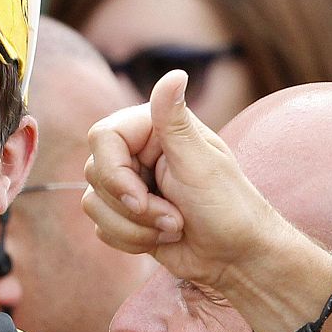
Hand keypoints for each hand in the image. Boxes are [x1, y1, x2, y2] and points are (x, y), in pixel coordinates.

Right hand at [82, 71, 289, 290]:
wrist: (238, 258)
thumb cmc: (229, 207)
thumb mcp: (201, 163)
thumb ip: (175, 120)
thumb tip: (176, 73)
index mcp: (152, 128)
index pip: (101, 137)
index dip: (113, 172)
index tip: (140, 199)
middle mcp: (135, 151)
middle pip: (94, 173)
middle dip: (134, 208)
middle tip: (174, 218)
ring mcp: (127, 183)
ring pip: (93, 204)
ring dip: (136, 228)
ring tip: (174, 227)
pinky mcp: (123, 214)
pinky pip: (101, 227)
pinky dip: (131, 240)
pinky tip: (162, 238)